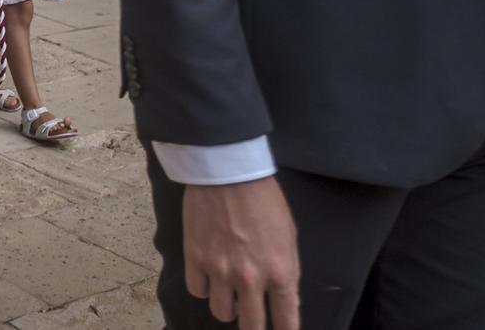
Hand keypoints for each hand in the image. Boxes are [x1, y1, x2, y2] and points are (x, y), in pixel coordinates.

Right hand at [183, 177, 299, 329]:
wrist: (228, 171)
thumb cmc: (263, 198)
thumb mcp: (289, 235)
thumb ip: (286, 270)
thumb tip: (284, 296)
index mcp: (280, 272)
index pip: (286, 321)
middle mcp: (250, 278)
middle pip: (251, 326)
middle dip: (254, 328)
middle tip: (252, 321)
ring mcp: (220, 270)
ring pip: (221, 313)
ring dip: (228, 308)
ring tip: (230, 294)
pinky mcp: (195, 258)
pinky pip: (198, 291)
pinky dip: (204, 288)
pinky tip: (210, 277)